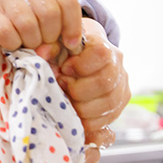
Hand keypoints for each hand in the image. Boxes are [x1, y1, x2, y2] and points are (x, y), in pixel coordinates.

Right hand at [0, 0, 83, 51]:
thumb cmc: (27, 17)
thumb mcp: (47, 16)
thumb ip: (60, 30)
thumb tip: (57, 49)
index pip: (68, 1)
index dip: (73, 26)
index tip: (70, 44)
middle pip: (49, 13)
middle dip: (50, 36)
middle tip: (44, 42)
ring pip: (27, 24)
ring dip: (32, 42)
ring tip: (29, 43)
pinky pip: (6, 32)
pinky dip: (13, 44)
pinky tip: (14, 43)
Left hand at [36, 18, 128, 162]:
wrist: (82, 57)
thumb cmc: (67, 49)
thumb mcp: (58, 42)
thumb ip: (50, 46)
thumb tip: (41, 54)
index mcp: (104, 46)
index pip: (101, 55)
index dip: (80, 65)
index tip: (64, 68)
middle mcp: (118, 67)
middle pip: (103, 83)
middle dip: (77, 89)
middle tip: (63, 85)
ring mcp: (121, 88)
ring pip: (107, 104)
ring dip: (81, 106)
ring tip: (68, 98)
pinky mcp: (118, 106)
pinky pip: (105, 120)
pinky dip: (86, 120)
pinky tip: (74, 111)